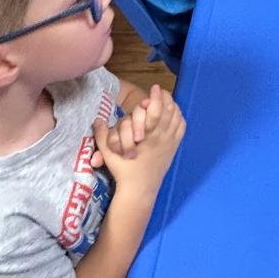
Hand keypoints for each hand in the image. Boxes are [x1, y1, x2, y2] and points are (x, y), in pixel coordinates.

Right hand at [93, 84, 185, 199]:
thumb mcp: (109, 152)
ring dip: (173, 106)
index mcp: (147, 136)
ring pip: (176, 118)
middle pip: (169, 111)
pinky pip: (181, 128)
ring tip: (167, 99)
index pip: (156, 111)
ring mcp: (170, 143)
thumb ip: (102, 135)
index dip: (156, 96)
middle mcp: (162, 137)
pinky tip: (175, 114)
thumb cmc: (123, 170)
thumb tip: (97, 119)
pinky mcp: (174, 148)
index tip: (154, 87)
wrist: (139, 189)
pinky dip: (179, 118)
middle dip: (165, 97)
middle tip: (160, 91)